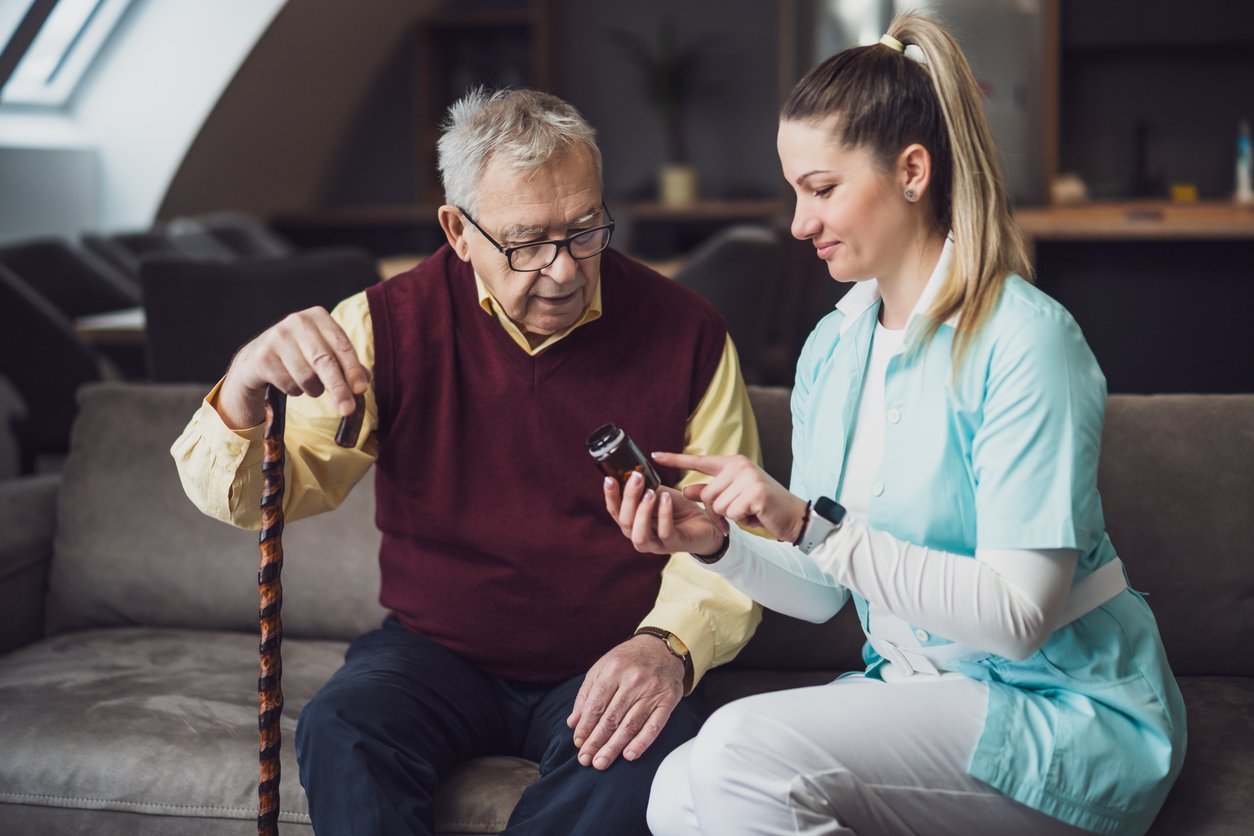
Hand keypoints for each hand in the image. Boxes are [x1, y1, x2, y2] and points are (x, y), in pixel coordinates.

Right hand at [217, 306, 370, 428]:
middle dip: (338, 388)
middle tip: (347, 409)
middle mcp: (297, 321)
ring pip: (306, 376)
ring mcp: (277, 337)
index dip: (353, 369)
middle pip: (324, 361)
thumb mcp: (325, 354)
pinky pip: (288, 384)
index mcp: (318, 317)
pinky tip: (289, 381)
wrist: (256, 360)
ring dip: (313, 389)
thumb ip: (348, 366)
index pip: (342, 345)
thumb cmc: (300, 356)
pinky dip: (294, 390)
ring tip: (310, 384)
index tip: (361, 389)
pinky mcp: (262, 356)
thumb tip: (364, 383)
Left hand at [566, 635, 684, 769]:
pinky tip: (629, 755)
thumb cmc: (629, 659)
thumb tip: (573, 723)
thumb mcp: (602, 667)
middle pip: (611, 718)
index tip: (578, 743)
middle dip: (596, 742)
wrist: (663, 646)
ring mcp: (652, 691)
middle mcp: (633, 680)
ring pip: (630, 725)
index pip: (596, 705)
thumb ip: (586, 694)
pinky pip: (654, 726)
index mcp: (613, 670)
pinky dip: (642, 742)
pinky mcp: (668, 700)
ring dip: (614, 747)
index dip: (585, 727)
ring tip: (601, 762)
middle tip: (586, 760)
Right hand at [604, 471, 725, 556]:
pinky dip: (664, 514)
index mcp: (632, 522)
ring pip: (639, 535)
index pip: (615, 511)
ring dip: (642, 512)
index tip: (610, 478)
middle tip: (636, 478)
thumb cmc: (678, 508)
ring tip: (650, 493)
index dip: (610, 496)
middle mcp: (639, 535)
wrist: (705, 522)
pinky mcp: (674, 545)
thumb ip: (644, 487)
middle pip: (625, 521)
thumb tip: (631, 470)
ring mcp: (656, 545)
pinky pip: (665, 533)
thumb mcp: (658, 493)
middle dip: (629, 498)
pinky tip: (666, 499)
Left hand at [653, 452, 809, 543]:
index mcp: (733, 463)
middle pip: (706, 494)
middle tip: (739, 512)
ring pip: (717, 506)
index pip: (699, 461)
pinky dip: (742, 521)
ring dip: (731, 516)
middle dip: (718, 511)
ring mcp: (747, 477)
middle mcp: (739, 466)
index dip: (675, 459)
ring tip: (750, 511)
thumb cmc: (762, 506)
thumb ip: (711, 491)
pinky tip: (756, 515)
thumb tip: (686, 490)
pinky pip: (731, 513)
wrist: (793, 515)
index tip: (654, 455)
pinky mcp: (754, 493)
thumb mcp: (734, 496)